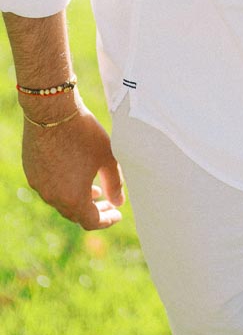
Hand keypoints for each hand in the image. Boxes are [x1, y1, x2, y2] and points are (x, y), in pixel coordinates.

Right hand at [22, 100, 124, 229]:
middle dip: (94, 210)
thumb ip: (115, 183)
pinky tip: (73, 175)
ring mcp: (39, 185)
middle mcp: (52, 197)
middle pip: (75, 214)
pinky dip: (64, 187)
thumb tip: (119, 202)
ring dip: (78, 199)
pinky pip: (49, 187)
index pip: (91, 221)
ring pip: (61, 201)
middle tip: (108, 203)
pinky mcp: (31, 172)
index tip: (117, 215)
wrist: (52, 112)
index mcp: (73, 199)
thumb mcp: (107, 158)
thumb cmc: (84, 134)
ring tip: (94, 190)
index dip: (106, 220)